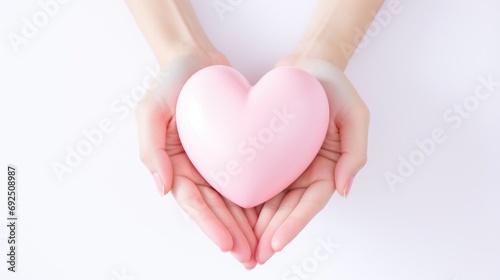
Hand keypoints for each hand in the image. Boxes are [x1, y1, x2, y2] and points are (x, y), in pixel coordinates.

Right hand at [135, 49, 257, 268]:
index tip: (228, 243)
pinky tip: (270, 219)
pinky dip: (256, 202)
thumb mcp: (151, 109)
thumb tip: (161, 188)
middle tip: (250, 257)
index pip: (193, 203)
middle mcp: (196, 169)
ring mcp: (215, 163)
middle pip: (215, 209)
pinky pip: (247, 180)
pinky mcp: (234, 153)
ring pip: (232, 202)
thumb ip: (151, 148)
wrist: (196, 60)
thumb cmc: (170, 81)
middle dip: (232, 235)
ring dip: (245, 228)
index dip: (210, 225)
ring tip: (262, 249)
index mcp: (175, 165)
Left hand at [253, 56, 369, 263]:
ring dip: (258, 226)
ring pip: (272, 202)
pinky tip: (234, 216)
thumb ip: (356, 153)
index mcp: (329, 168)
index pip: (311, 204)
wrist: (307, 66)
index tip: (275, 243)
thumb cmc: (334, 87)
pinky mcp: (269, 155)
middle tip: (254, 256)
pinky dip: (248, 201)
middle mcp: (306, 172)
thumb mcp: (356, 115)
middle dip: (272, 235)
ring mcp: (287, 166)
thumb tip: (344, 190)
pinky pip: (258, 181)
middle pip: (289, 210)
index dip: (295, 225)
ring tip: (243, 247)